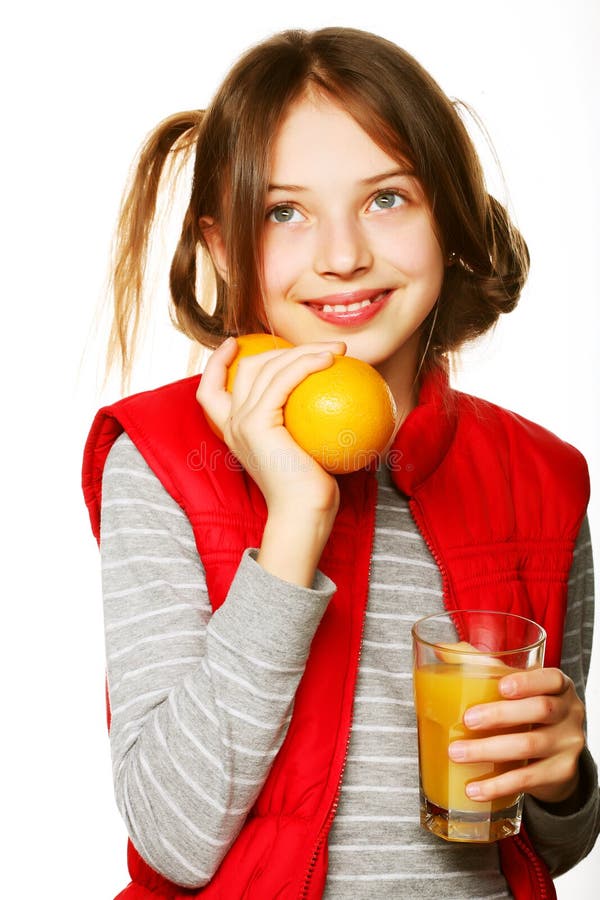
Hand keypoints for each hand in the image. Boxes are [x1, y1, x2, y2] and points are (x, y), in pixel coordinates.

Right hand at [196, 337, 346, 586]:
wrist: (303, 515)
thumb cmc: (311, 490)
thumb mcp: (301, 452)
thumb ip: (301, 429)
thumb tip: (332, 404)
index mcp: (234, 431)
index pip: (210, 390)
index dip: (217, 362)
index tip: (236, 342)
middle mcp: (232, 424)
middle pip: (248, 368)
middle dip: (282, 348)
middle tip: (321, 348)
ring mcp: (241, 422)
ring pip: (267, 367)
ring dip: (304, 351)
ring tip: (337, 350)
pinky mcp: (257, 423)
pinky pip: (283, 380)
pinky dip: (307, 363)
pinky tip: (331, 359)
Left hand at [448, 667, 585, 805]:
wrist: (555, 757)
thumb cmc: (527, 713)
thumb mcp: (517, 689)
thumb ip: (485, 668)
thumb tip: (442, 650)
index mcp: (558, 686)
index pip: (551, 679)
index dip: (528, 682)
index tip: (501, 687)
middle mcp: (569, 713)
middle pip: (539, 710)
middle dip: (500, 715)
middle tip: (467, 720)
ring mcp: (568, 744)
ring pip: (530, 745)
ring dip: (489, 750)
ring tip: (457, 753)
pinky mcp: (561, 773)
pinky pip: (528, 779)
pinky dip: (498, 785)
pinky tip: (474, 789)